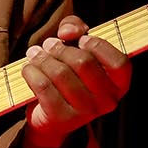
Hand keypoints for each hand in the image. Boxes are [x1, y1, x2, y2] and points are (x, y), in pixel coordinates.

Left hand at [20, 15, 131, 147]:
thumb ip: (77, 28)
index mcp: (119, 84)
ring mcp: (86, 113)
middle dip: (60, 48)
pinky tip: (28, 68)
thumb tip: (67, 32)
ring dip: (42, 58)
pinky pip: (43, 86)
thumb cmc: (71, 74)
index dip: (97, 45)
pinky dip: (31, 72)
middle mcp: (107, 101)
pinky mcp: (62, 119)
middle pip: (83, 62)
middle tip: (48, 44)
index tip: (81, 40)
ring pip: (60, 73)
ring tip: (34, 53)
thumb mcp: (78, 47)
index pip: (118, 62)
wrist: (52, 117)